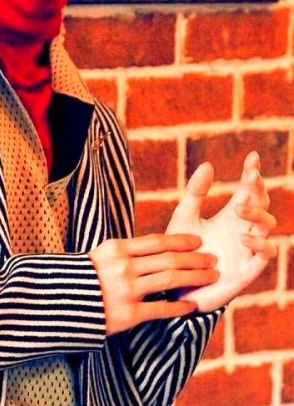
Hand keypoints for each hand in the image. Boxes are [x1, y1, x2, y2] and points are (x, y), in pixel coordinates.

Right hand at [89, 233, 218, 334]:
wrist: (60, 302)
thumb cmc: (85, 277)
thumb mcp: (103, 255)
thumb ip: (128, 252)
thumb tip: (158, 248)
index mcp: (118, 249)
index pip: (157, 242)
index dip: (181, 241)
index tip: (198, 242)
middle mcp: (124, 267)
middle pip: (169, 260)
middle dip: (195, 260)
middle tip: (213, 260)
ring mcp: (127, 290)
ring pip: (170, 280)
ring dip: (195, 278)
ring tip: (211, 277)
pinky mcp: (128, 314)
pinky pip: (161, 310)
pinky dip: (180, 308)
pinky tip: (193, 306)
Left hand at [166, 151, 276, 311]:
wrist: (175, 286)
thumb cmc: (180, 250)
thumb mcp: (184, 217)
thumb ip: (196, 192)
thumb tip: (208, 163)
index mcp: (229, 216)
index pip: (247, 191)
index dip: (252, 174)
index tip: (253, 156)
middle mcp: (242, 230)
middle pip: (262, 205)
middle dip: (259, 189)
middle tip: (250, 176)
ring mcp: (247, 251)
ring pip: (268, 228)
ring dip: (258, 215)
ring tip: (238, 209)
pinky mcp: (247, 271)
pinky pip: (264, 257)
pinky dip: (259, 246)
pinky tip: (244, 237)